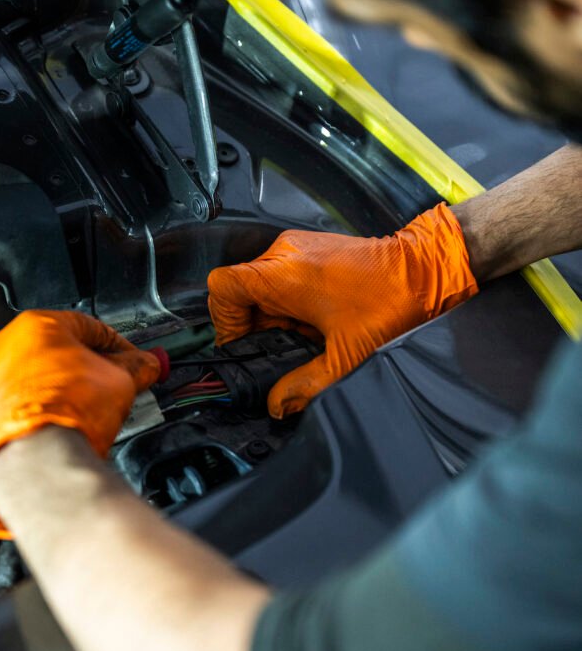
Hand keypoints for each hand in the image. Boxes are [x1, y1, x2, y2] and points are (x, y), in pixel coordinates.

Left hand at [0, 310, 160, 537]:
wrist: (37, 454)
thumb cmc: (68, 410)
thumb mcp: (119, 380)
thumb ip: (135, 368)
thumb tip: (145, 365)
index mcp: (38, 323)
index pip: (91, 327)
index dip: (120, 347)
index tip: (136, 362)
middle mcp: (9, 344)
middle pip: (63, 350)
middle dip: (94, 367)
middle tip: (118, 383)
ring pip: (44, 375)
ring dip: (71, 387)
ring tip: (95, 407)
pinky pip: (28, 399)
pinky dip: (50, 406)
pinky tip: (70, 421)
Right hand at [208, 203, 477, 417]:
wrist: (428, 269)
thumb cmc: (391, 303)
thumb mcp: (346, 356)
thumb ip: (305, 384)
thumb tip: (277, 404)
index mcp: (284, 274)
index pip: (222, 287)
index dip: (224, 321)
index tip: (245, 344)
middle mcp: (285, 253)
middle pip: (239, 290)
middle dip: (252, 325)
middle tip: (279, 348)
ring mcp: (297, 247)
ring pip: (259, 284)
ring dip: (272, 314)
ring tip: (303, 335)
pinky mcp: (311, 248)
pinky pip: (280, 276)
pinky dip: (287, 301)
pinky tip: (313, 320)